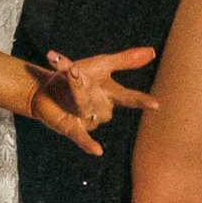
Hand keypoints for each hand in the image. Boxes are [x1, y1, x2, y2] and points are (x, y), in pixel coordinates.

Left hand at [27, 46, 153, 155]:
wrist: (45, 87)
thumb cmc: (76, 75)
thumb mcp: (101, 64)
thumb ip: (126, 60)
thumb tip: (152, 51)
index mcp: (110, 94)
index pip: (129, 98)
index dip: (141, 101)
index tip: (156, 105)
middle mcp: (101, 108)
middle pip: (102, 103)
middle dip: (86, 87)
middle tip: (74, 72)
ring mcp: (86, 119)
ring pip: (88, 110)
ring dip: (76, 94)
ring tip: (67, 76)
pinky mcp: (71, 128)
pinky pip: (82, 138)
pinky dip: (89, 144)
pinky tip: (98, 150)